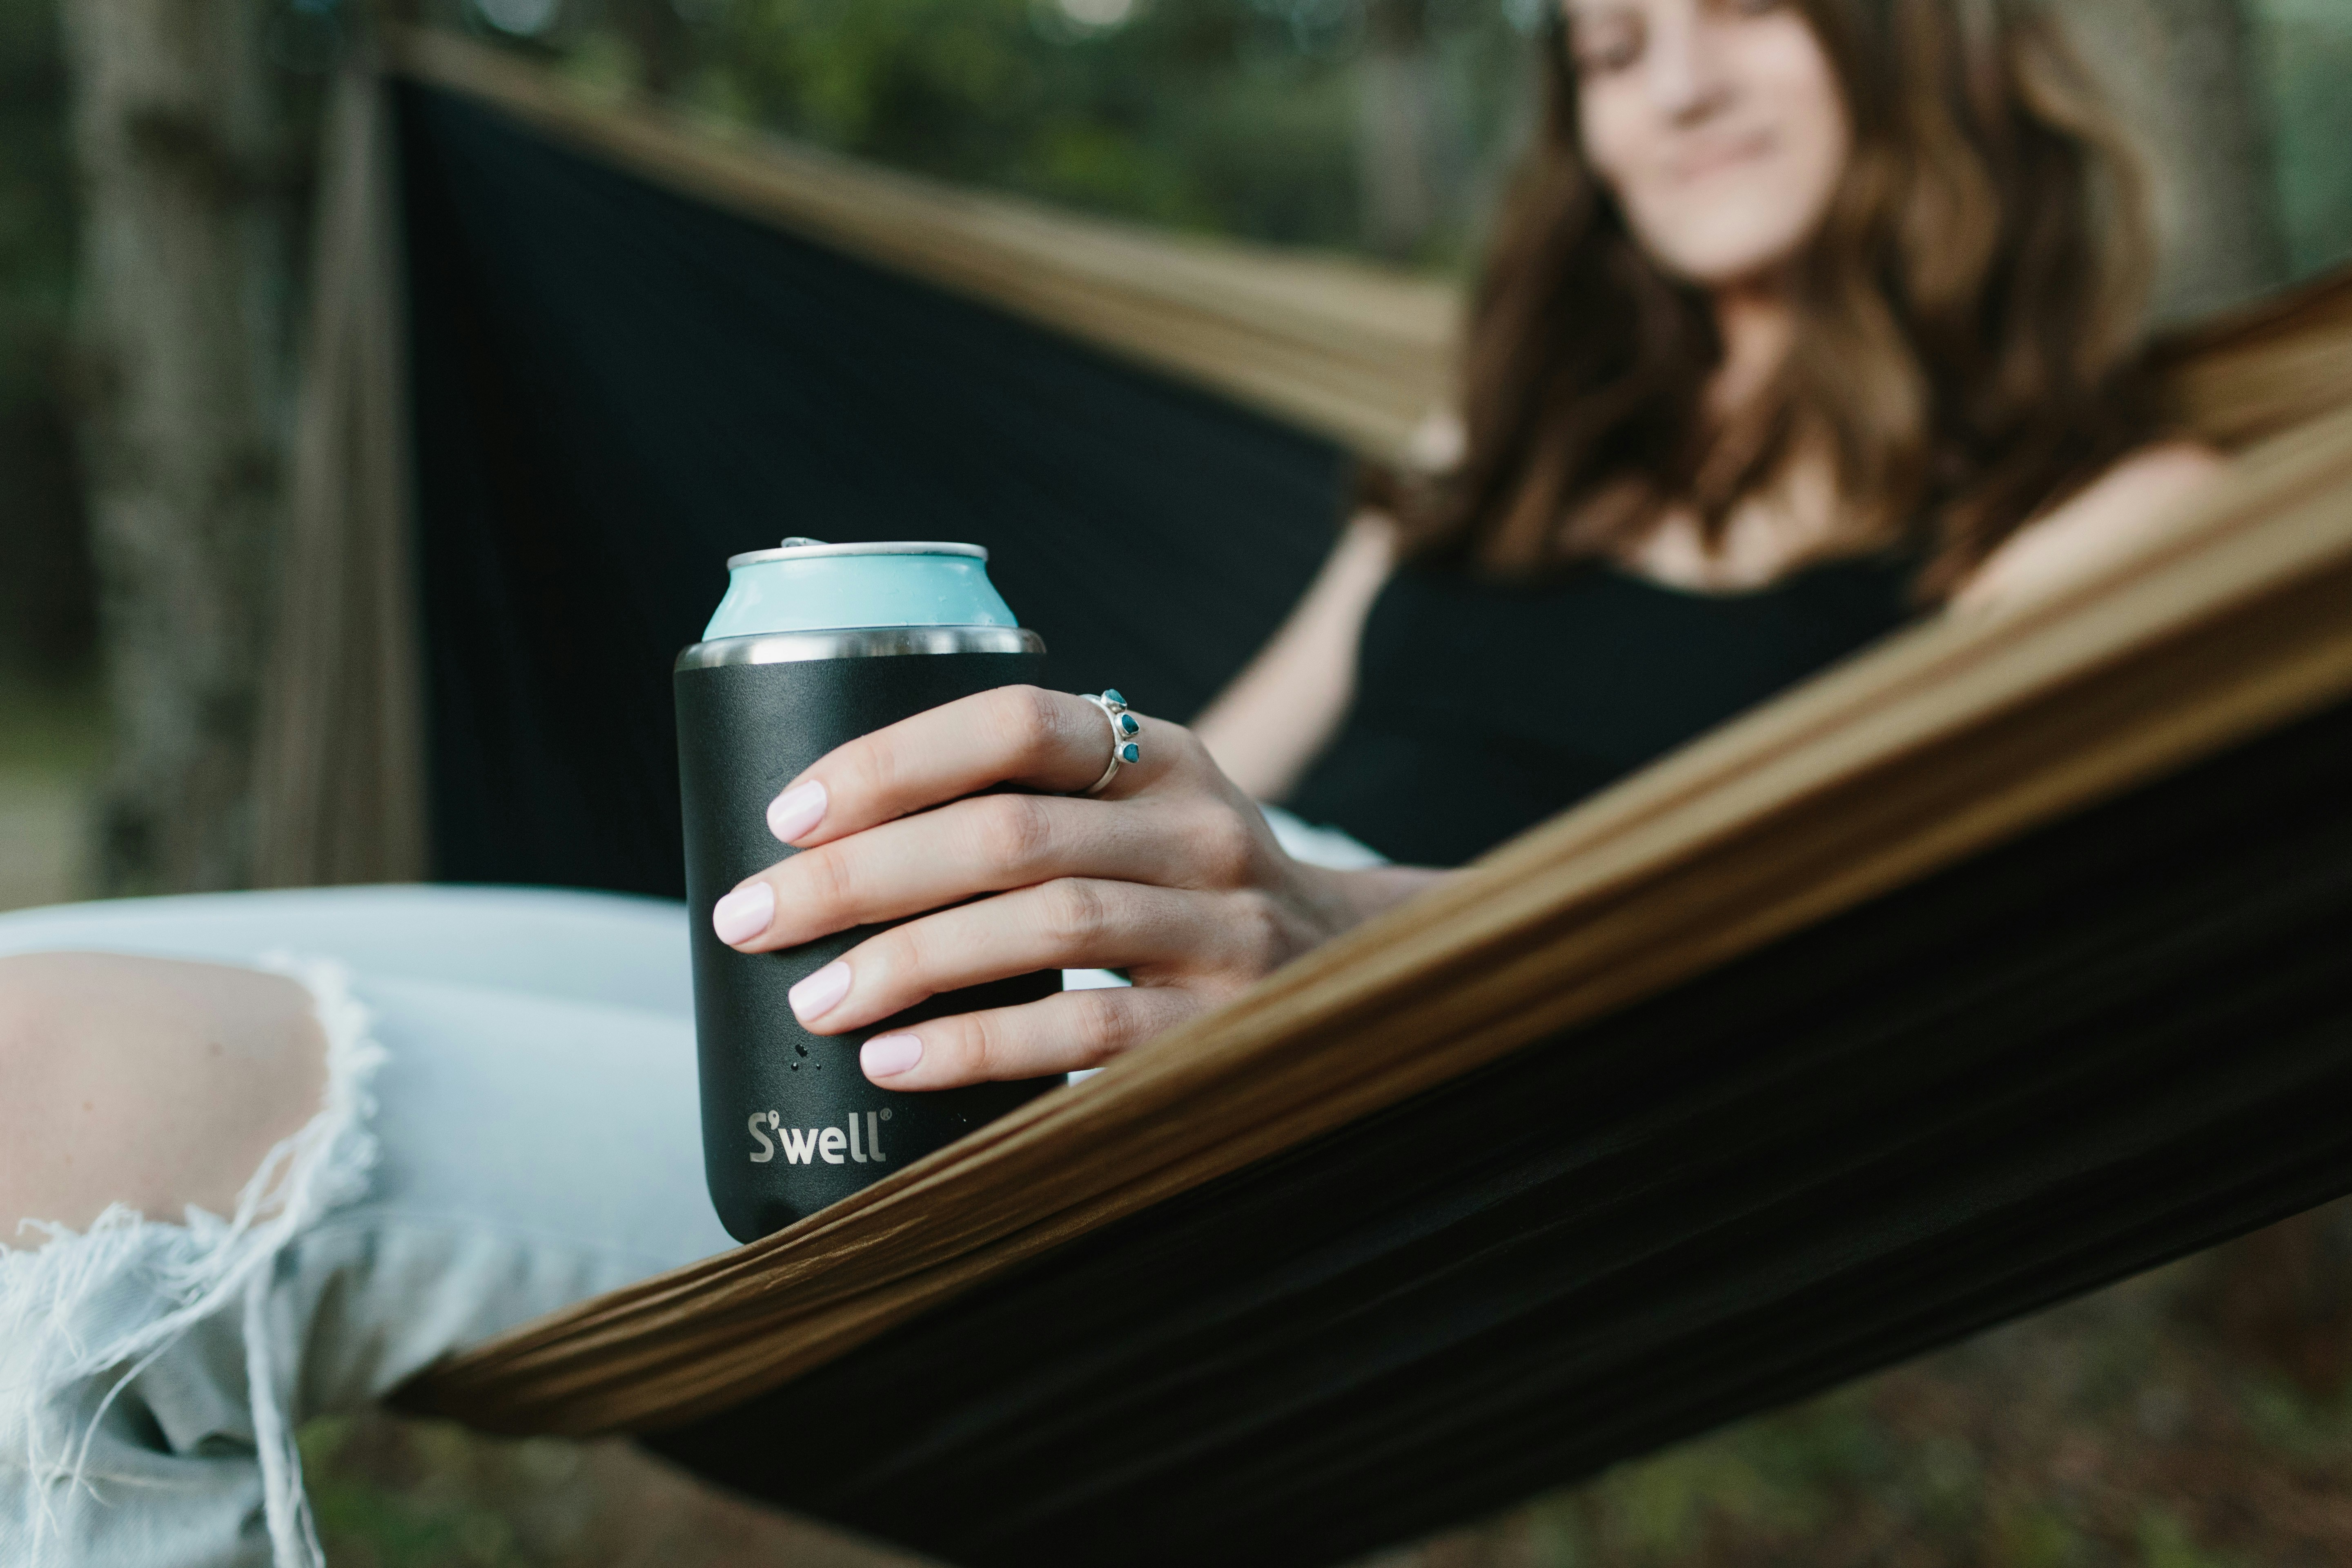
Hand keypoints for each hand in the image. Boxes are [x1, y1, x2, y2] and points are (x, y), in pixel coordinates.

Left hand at [709, 686, 1363, 1088]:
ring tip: (813, 998)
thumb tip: (824, 849)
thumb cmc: (1186, 900)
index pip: (1017, 725)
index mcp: (1163, 756)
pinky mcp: (1222, 1028)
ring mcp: (1222, 930)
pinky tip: (895, 1061)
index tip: (787, 813)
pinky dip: (977, 1045)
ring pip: (1046, 926)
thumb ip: (1034, 810)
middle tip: (753, 916)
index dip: (892, 760)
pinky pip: (1087, 1032)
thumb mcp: (1138, 823)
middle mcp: (1199, 830)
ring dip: (907, 962)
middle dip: (859, 875)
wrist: (1349, 979)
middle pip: (1007, 832)